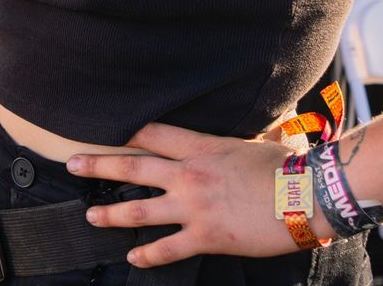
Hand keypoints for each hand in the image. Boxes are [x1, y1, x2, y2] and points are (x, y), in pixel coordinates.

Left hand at [67, 123, 325, 267]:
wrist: (309, 196)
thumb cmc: (292, 166)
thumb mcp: (267, 139)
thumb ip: (259, 131)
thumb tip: (279, 124)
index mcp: (202, 147)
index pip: (153, 134)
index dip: (127, 131)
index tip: (105, 128)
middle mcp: (189, 174)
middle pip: (131, 168)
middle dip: (98, 165)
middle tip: (72, 163)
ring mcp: (194, 207)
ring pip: (138, 211)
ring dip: (110, 214)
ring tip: (91, 215)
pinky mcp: (205, 236)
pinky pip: (167, 248)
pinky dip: (147, 255)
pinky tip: (133, 258)